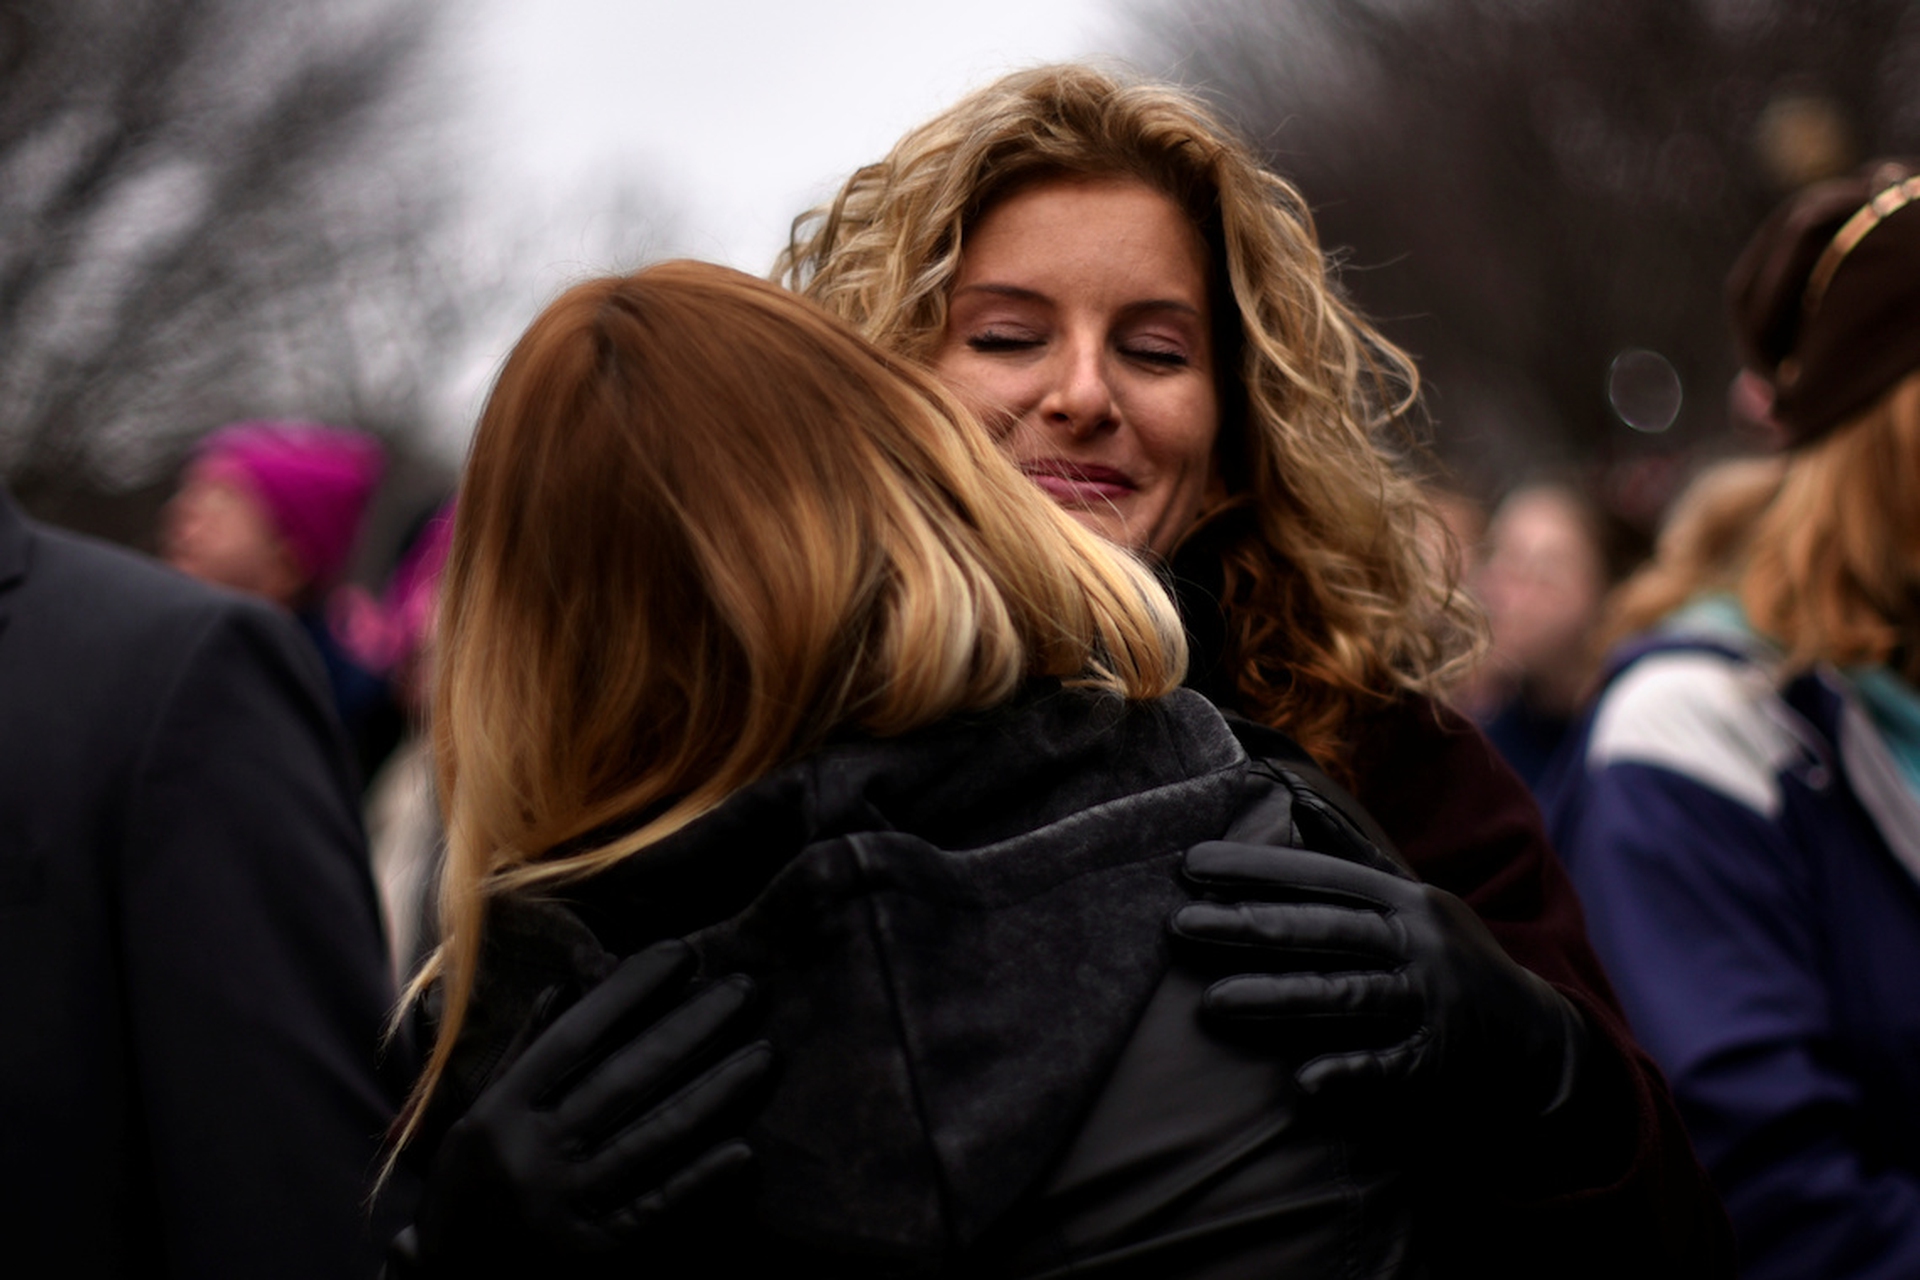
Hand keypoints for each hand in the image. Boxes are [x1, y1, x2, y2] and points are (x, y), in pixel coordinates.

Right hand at [396, 940, 773, 1272]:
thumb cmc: (473, 1193)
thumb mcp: (477, 1119)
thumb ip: (523, 1051)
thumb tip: (568, 983)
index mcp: (497, 1113)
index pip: (576, 1037)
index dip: (630, 991)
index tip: (681, 952)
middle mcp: (527, 1156)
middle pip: (623, 1079)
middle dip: (691, 1028)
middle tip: (747, 989)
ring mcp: (560, 1210)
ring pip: (650, 1140)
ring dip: (715, 1094)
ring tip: (766, 1056)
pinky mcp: (590, 1260)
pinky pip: (655, 1211)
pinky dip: (699, 1180)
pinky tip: (744, 1150)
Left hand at [1172, 841, 1585, 1127]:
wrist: (1538, 1040)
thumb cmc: (1451, 959)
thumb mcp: (1413, 897)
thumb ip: (1351, 854)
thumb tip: (1292, 792)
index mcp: (1407, 899)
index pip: (1322, 876)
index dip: (1256, 869)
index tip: (1191, 865)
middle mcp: (1421, 942)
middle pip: (1327, 930)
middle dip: (1250, 926)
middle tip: (1180, 926)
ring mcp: (1433, 1002)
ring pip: (1349, 995)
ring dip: (1280, 998)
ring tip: (1214, 1004)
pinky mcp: (1442, 1062)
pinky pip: (1392, 1068)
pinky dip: (1351, 1073)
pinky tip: (1304, 1083)